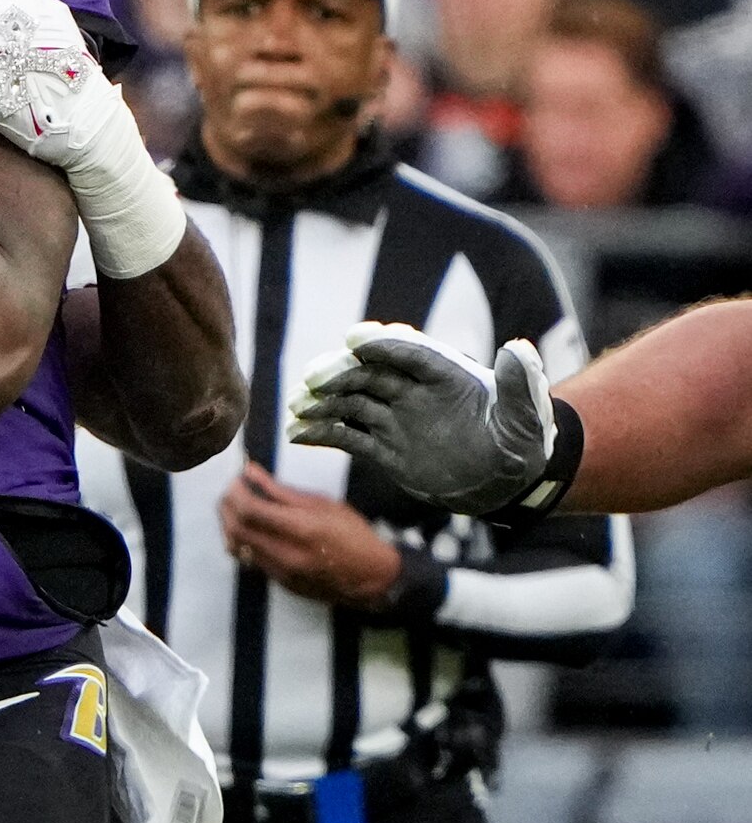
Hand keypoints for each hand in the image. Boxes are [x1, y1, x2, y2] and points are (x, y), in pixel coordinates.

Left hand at [217, 462, 404, 609]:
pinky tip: (249, 529)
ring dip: (228, 523)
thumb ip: (282, 491)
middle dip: (226, 506)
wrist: (371, 577)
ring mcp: (280, 571)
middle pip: (236, 528)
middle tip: (231, 491)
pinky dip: (241, 541)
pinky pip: (248, 559)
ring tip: (235, 508)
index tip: (236, 479)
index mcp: (301, 528)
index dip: (235, 491)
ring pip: (236, 546)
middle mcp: (286, 553)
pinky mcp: (278, 582)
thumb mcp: (323, 504)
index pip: (250, 509)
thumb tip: (250, 471)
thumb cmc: (353, 534)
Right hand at [287, 321, 553, 514]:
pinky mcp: (384, 446)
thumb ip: (519, 386)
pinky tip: (296, 435)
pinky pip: (347, 437)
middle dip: (340, 374)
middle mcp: (414, 392)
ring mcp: (395, 418)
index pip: (410, 354)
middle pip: (370, 374)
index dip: (384, 345)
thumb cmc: (522, 444)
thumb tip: (518, 349)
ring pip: (351, 403)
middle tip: (313, 380)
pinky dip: (321, 434)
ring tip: (297, 408)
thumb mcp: (526, 418)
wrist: (507, 483)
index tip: (355, 339)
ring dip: (322, 402)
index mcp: (446, 377)